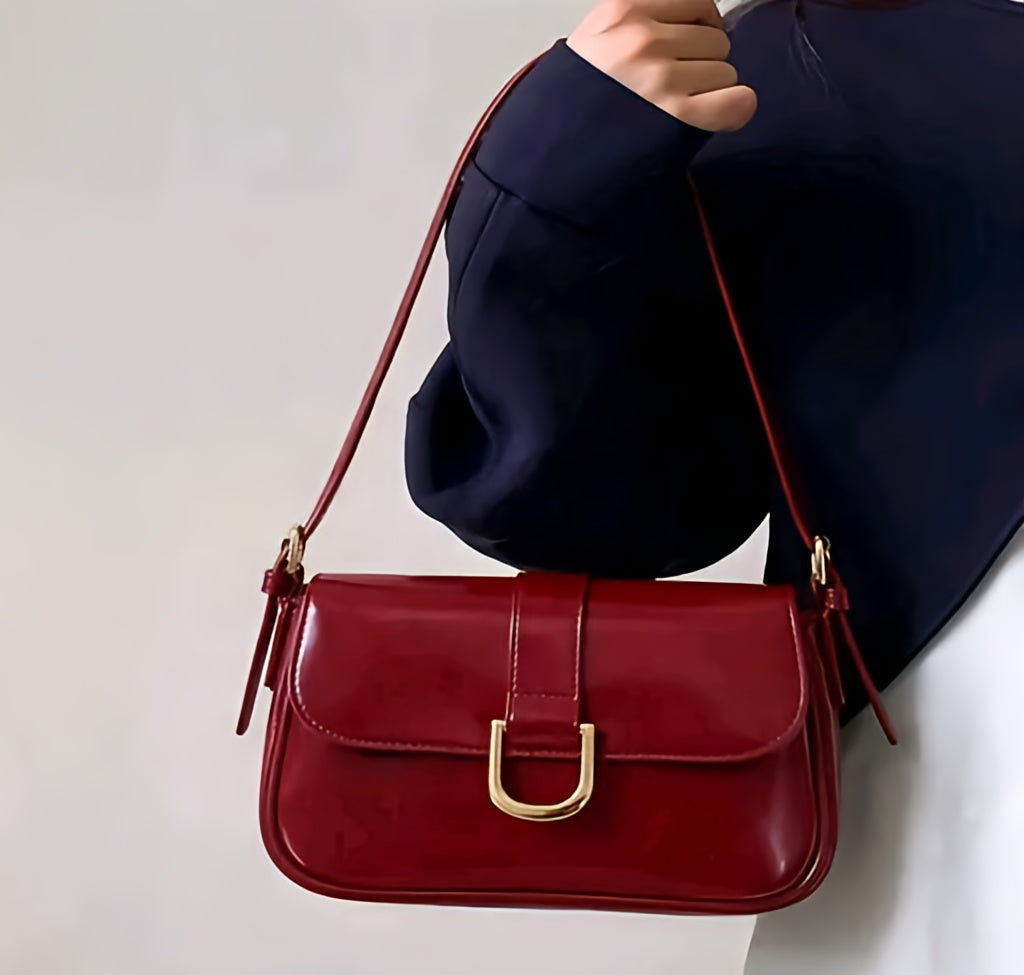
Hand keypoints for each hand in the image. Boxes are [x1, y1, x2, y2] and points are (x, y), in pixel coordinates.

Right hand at [567, 0, 756, 131]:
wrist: (548, 153)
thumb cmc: (575, 103)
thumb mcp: (597, 37)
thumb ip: (639, 18)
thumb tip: (697, 20)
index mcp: (624, 10)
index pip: (698, 2)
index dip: (700, 28)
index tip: (687, 49)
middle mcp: (642, 39)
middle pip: (717, 40)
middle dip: (702, 65)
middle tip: (672, 90)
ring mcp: (659, 78)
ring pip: (726, 72)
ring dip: (709, 93)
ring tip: (673, 109)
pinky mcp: (675, 116)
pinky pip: (737, 101)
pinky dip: (732, 110)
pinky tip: (711, 117)